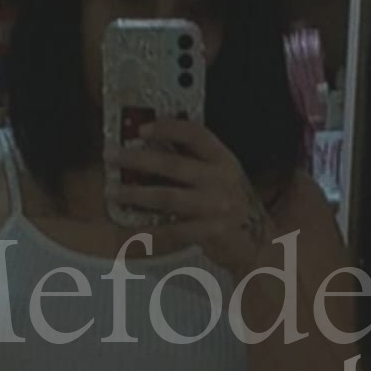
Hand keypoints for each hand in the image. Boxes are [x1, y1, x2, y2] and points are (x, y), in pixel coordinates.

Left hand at [109, 118, 273, 278]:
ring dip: (135, 193)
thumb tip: (153, 141)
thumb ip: (194, 158)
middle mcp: (221, 180)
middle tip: (112, 155)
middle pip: (173, 165)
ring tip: (113, 191)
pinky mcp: (209, 232)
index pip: (195, 133)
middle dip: (137, 159)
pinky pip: (171, 229)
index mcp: (224, 159)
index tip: (141, 128)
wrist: (258, 242)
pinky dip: (148, 229)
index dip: (167, 128)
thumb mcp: (222, 174)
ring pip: (167, 197)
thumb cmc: (232, 203)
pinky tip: (130, 227)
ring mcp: (216, 207)